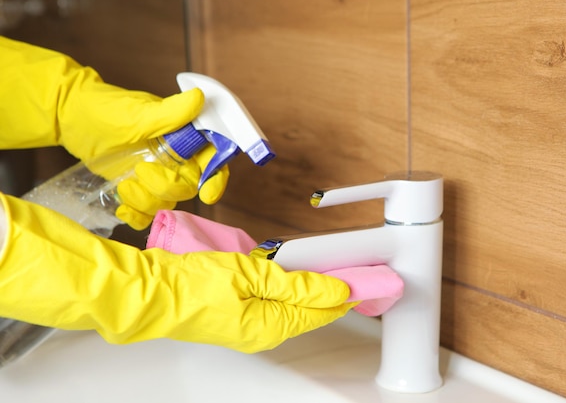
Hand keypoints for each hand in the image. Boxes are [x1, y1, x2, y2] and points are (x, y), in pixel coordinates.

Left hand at [0, 37, 228, 228]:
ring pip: (169, 200)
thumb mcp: (137, 114)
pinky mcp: (140, 188)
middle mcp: (178, 156)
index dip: (216, 178)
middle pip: (190, 185)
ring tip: (123, 184)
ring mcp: (159, 174)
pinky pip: (149, 212)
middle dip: (166, 186)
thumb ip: (170, 113)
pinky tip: (122, 206)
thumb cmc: (105, 110)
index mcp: (185, 135)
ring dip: (146, 200)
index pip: (213, 159)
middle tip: (140, 172)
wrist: (71, 119)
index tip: (207, 194)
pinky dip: (137, 215)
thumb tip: (199, 98)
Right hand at [0, 194, 352, 351]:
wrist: (153, 293)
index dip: (348, 294)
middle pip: (312, 313)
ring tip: (337, 276)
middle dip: (336, 295)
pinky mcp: (241, 317)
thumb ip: (296, 284)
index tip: (371, 282)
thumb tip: (333, 289)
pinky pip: (277, 307)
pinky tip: (301, 282)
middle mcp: (265, 332)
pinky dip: (295, 294)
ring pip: (296, 310)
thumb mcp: (250, 275)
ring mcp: (252, 327)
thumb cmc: (194, 283)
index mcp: (271, 325)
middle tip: (359, 275)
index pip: (322, 310)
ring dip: (316, 294)